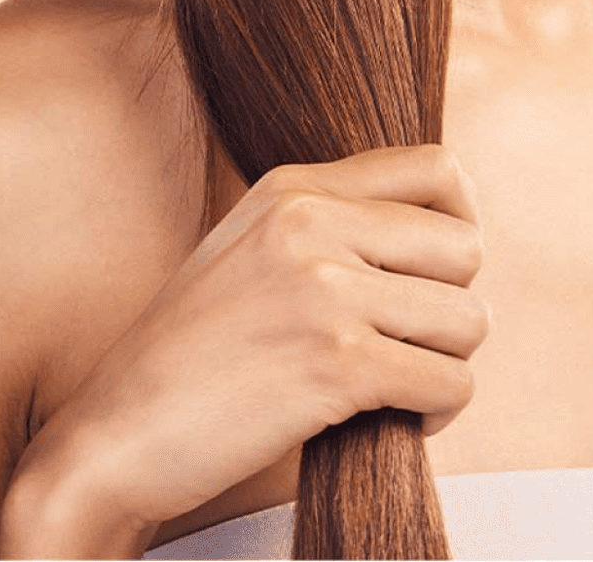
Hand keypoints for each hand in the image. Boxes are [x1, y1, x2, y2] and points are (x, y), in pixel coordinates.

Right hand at [0, 144, 487, 557]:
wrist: (123, 426)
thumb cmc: (192, 352)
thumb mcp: (251, 248)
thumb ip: (327, 224)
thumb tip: (438, 234)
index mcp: (290, 186)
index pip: (436, 168)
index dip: (460, 222)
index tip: (436, 273)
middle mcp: (310, 220)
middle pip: (466, 247)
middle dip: (451, 307)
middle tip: (403, 343)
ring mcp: (323, 287)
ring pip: (469, 320)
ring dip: (444, 365)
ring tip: (390, 385)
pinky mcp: (338, 360)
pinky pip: (450, 383)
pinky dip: (432, 414)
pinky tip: (382, 418)